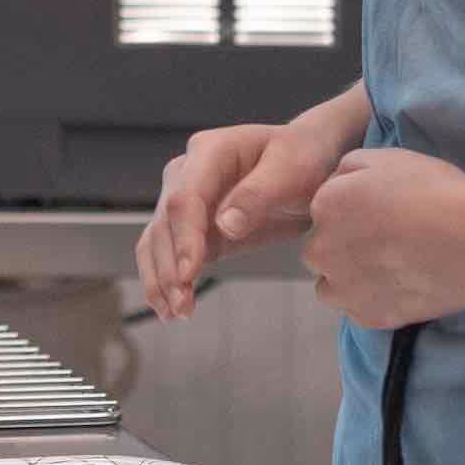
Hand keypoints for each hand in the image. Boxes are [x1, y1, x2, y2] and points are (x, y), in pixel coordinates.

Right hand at [135, 119, 344, 319]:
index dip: (185, 236)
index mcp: (210, 151)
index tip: (190, 272)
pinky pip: (168, 253)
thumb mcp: (292, 170)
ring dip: (161, 278)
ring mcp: (186, 200)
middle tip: (182, 305)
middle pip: (165, 222)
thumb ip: (258, 194)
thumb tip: (226, 225)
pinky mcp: (193, 227)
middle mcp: (187, 173)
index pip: (185, 196)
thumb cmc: (301, 158)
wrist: (307, 163)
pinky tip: (169, 307)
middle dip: (170, 267)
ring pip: (158, 240)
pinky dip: (165, 280)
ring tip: (174, 313)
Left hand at [302, 147, 464, 330]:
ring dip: (350, 279)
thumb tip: (337, 184)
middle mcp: (322, 249)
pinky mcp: (368, 318)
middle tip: (384, 244)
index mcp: (324, 206)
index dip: (350, 213)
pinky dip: (373, 302)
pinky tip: (402, 289)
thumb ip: (349, 169)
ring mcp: (343, 288)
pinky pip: (358, 310)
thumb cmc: (431, 192)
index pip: (324, 211)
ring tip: (390, 270)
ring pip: (332, 286)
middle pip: (321, 250)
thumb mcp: (386, 158)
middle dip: (342, 247)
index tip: (379, 216)